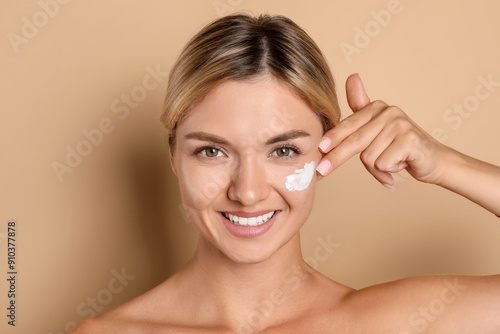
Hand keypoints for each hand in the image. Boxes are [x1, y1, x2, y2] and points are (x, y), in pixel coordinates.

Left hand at [315, 73, 448, 187]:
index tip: (319, 149)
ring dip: (377, 169)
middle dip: (336, 158)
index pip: (348, 125)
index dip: (333, 138)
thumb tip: (352, 76)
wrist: (434, 160)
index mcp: (377, 108)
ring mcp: (400, 124)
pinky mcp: (409, 139)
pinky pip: (383, 163)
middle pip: (355, 141)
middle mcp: (388, 112)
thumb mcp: (377, 129)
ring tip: (391, 164)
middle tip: (321, 171)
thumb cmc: (400, 148)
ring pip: (368, 158)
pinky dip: (388, 172)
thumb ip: (361, 106)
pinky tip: (401, 165)